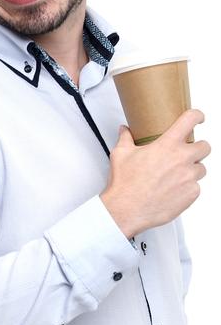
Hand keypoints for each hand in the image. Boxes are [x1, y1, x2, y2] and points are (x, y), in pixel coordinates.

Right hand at [100, 109, 210, 237]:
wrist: (127, 208)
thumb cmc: (125, 182)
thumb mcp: (120, 154)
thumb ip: (125, 138)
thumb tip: (125, 131)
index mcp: (167, 145)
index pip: (190, 120)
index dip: (197, 116)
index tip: (198, 118)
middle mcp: (182, 159)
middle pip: (205, 146)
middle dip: (197, 148)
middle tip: (185, 153)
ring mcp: (189, 177)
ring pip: (202, 169)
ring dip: (192, 169)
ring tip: (175, 174)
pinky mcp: (191, 194)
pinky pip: (196, 187)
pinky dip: (187, 187)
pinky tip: (172, 189)